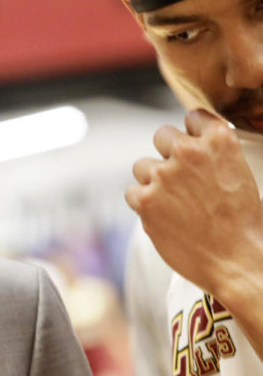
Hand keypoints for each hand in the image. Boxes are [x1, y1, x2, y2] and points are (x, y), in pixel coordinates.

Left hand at [126, 109, 262, 300]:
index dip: (191, 135)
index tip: (193, 150)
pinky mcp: (145, 200)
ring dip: (152, 180)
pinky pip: (132, 192)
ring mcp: (164, 175)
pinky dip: (142, 203)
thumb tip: (189, 144)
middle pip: (161, 136)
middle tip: (180, 181)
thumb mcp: (238, 172)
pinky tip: (162, 216)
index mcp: (218, 140)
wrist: (237, 258)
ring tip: (173, 203)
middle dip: (168, 155)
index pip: (191, 117)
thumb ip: (213, 153)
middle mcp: (188, 151)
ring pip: (142, 165)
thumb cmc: (242, 221)